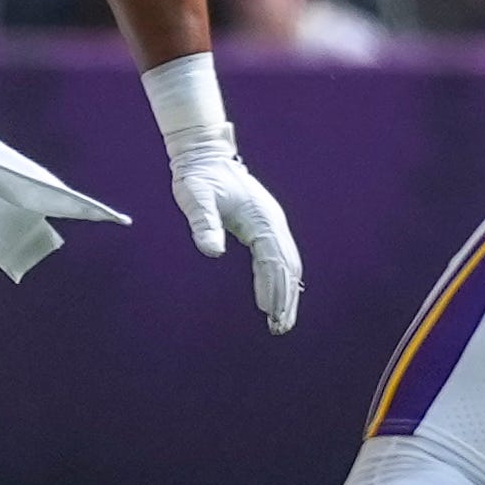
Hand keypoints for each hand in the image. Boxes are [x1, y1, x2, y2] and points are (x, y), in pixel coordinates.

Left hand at [164, 123, 302, 332]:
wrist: (204, 156)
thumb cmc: (199, 177)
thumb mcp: (197, 198)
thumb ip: (204, 224)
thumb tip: (212, 252)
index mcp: (262, 219)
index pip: (273, 261)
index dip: (272, 288)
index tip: (269, 314)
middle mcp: (274, 223)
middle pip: (288, 266)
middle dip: (285, 298)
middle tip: (279, 328)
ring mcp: (272, 224)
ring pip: (288, 263)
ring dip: (287, 292)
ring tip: (281, 321)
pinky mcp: (265, 225)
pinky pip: (279, 257)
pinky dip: (281, 279)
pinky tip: (277, 297)